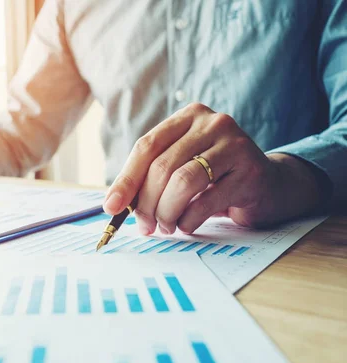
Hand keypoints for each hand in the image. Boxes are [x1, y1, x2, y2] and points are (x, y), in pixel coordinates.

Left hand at [103, 103, 322, 233]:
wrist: (269, 185)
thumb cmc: (215, 178)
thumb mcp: (181, 168)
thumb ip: (151, 178)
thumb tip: (114, 204)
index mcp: (189, 116)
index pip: (147, 146)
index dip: (126, 179)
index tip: (111, 206)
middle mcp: (212, 123)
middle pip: (163, 166)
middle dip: (146, 203)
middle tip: (144, 226)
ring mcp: (234, 144)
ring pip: (183, 182)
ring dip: (167, 212)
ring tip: (166, 226)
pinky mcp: (251, 170)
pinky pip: (206, 201)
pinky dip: (188, 220)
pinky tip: (186, 225)